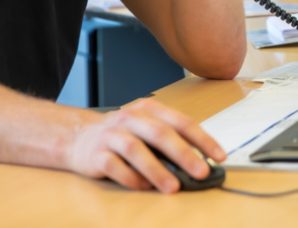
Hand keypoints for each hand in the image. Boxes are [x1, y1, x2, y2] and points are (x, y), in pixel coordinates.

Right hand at [66, 99, 225, 192]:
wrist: (78, 137)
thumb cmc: (122, 134)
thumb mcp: (146, 128)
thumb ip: (170, 140)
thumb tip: (200, 162)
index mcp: (149, 110)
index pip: (180, 121)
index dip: (202, 139)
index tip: (219, 156)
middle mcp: (130, 119)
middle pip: (159, 133)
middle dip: (183, 154)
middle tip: (201, 172)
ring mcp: (112, 135)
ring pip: (135, 150)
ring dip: (156, 169)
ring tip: (173, 187)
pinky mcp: (96, 154)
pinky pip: (114, 166)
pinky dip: (130, 177)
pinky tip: (143, 187)